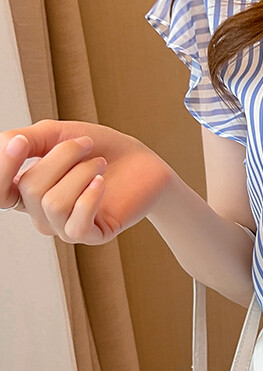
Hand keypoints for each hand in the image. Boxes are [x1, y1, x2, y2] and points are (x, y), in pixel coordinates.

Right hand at [1, 118, 174, 243]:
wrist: (142, 161)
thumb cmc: (99, 148)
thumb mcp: (56, 134)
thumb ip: (24, 139)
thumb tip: (7, 145)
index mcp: (25, 190)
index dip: (2, 170)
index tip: (21, 143)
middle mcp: (40, 213)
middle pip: (30, 189)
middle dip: (62, 158)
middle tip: (87, 145)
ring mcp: (64, 227)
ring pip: (54, 204)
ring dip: (82, 173)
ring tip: (101, 164)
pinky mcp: (91, 235)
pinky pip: (76, 225)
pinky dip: (90, 197)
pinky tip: (102, 182)